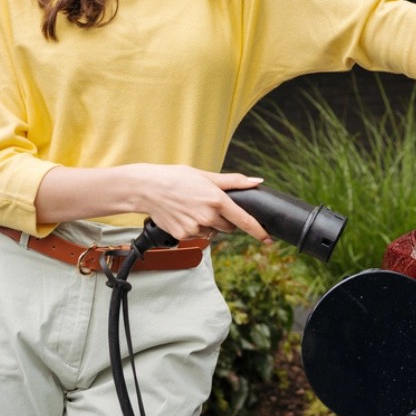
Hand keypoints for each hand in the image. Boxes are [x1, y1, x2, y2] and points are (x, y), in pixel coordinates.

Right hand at [129, 165, 272, 243]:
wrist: (147, 188)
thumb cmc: (176, 178)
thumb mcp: (207, 176)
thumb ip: (234, 182)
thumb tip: (256, 182)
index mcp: (217, 200)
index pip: (244, 220)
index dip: (258, 231)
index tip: (268, 239)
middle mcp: (207, 215)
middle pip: (229, 227)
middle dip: (226, 220)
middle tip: (211, 206)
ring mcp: (195, 227)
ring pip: (213, 232)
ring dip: (210, 224)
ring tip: (194, 208)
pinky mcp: (183, 235)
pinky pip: (197, 236)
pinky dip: (195, 228)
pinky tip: (185, 215)